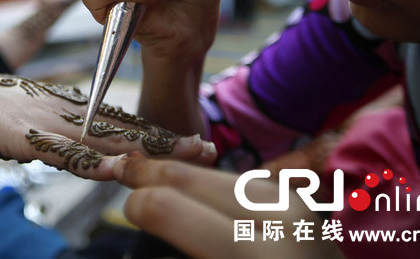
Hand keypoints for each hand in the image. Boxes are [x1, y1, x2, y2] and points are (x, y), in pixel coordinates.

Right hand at [0, 67, 216, 180]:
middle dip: (168, 141)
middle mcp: (67, 114)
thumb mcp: (33, 124)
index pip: (125, 124)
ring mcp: (47, 124)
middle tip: (208, 148)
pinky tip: (115, 170)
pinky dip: (90, 161)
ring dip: (145, 150)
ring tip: (182, 156)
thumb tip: (89, 152)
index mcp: (71, 111)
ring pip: (104, 140)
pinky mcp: (24, 137)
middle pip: (126, 130)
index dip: (161, 134)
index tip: (196, 142)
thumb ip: (62, 137)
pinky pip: (62, 152)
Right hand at [115, 156, 343, 258]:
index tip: (126, 207)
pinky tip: (190, 188)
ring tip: (149, 176)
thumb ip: (179, 257)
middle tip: (121, 169)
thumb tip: (143, 216)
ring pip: (214, 173)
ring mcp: (292, 205)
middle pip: (190, 177)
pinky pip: (237, 182)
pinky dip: (209, 185)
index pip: (171, 207)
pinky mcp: (298, 201)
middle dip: (150, 174)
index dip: (139, 202)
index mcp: (254, 254)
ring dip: (179, 175)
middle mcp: (276, 220)